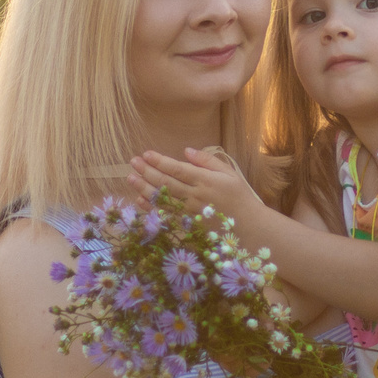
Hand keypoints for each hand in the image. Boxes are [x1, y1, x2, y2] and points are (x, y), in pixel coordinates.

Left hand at [130, 147, 268, 230]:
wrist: (247, 226)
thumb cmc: (238, 195)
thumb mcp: (228, 172)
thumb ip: (207, 161)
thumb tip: (186, 151)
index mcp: (205, 181)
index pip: (178, 170)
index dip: (161, 162)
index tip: (146, 153)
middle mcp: (195, 196)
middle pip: (166, 183)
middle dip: (147, 172)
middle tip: (133, 162)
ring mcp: (189, 212)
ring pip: (162, 199)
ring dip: (144, 188)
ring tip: (130, 177)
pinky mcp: (186, 224)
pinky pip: (165, 215)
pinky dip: (151, 208)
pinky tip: (139, 199)